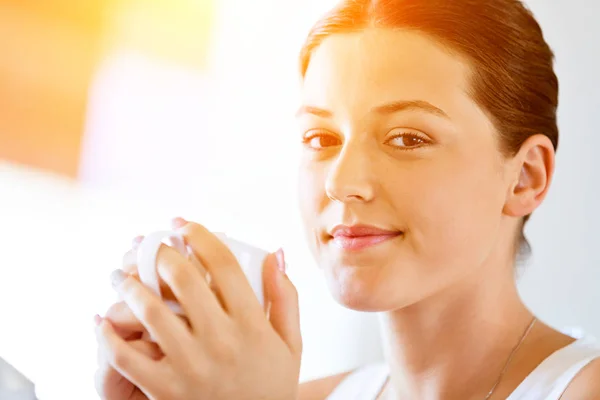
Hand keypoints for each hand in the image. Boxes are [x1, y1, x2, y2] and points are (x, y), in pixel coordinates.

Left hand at [95, 219, 301, 399]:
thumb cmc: (271, 384)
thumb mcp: (291, 342)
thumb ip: (285, 296)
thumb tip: (275, 253)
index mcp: (251, 324)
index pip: (223, 265)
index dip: (200, 236)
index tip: (183, 225)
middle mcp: (221, 341)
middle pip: (182, 280)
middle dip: (162, 251)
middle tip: (151, 243)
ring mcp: (191, 366)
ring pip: (150, 312)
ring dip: (129, 285)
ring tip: (120, 274)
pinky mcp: (166, 389)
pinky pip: (127, 357)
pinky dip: (107, 335)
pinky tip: (101, 319)